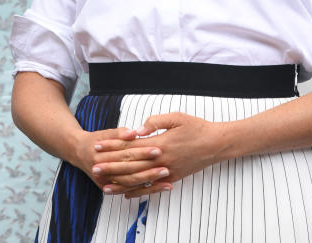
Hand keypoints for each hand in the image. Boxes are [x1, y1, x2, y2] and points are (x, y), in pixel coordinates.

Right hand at [74, 127, 170, 196]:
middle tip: (166, 167)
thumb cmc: (96, 140)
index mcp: (100, 154)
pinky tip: (159, 188)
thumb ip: (119, 133)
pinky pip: (130, 191)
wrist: (79, 153)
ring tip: (167, 181)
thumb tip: (134, 133)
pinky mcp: (110, 188)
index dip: (141, 152)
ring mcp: (106, 182)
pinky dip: (145, 190)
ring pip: (130, 184)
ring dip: (150, 184)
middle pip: (128, 171)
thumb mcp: (105, 133)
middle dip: (148, 170)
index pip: (125, 154)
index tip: (158, 149)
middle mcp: (102, 170)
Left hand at [95, 113, 227, 196]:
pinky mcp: (172, 178)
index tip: (98, 147)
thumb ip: (154, 122)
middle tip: (93, 168)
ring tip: (105, 185)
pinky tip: (127, 194)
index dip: (112, 147)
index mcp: (159, 143)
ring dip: (121, 183)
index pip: (130, 146)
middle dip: (111, 167)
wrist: (217, 144)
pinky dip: (138, 191)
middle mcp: (161, 161)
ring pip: (139, 180)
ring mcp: (167, 172)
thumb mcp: (176, 117)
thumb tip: (135, 130)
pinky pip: (151, 188)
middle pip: (131, 165)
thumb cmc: (196, 127)